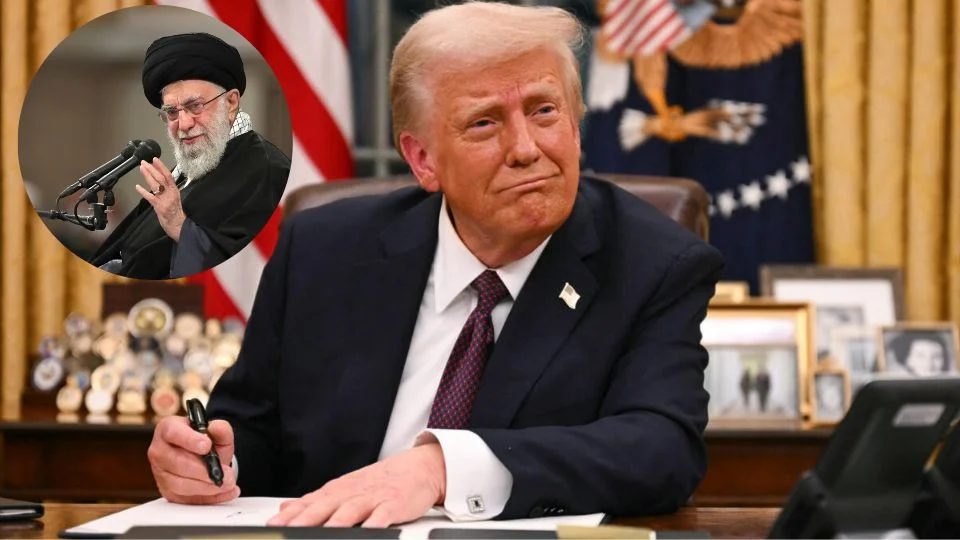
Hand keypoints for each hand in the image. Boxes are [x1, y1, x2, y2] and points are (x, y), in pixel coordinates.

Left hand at [135, 157, 185, 241]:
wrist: (178, 225)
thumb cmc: (175, 213)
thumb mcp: (174, 199)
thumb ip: (167, 190)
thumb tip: (159, 183)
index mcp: (174, 191)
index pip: (168, 176)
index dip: (162, 167)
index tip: (155, 160)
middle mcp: (170, 193)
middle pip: (161, 178)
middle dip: (152, 169)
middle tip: (144, 162)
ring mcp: (165, 200)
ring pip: (156, 185)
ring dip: (148, 176)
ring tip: (142, 169)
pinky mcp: (160, 206)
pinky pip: (150, 197)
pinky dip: (143, 191)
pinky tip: (138, 187)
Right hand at [147, 415, 239, 503]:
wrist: (201, 457)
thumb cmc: (204, 442)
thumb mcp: (216, 432)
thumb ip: (220, 428)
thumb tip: (216, 428)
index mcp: (167, 429)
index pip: (173, 432)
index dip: (189, 440)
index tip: (207, 446)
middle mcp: (160, 451)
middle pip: (177, 463)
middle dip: (204, 471)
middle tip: (225, 473)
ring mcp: (161, 473)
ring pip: (180, 485)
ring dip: (207, 487)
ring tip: (227, 483)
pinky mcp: (168, 492)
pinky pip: (187, 499)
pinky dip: (210, 498)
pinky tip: (225, 493)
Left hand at [267, 443, 445, 527]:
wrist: (418, 468)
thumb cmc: (380, 482)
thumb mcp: (345, 489)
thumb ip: (315, 502)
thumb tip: (285, 509)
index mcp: (337, 491)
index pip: (308, 504)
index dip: (289, 517)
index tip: (272, 528)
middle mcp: (351, 493)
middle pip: (324, 507)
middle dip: (305, 520)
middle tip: (288, 531)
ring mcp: (373, 498)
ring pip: (351, 510)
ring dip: (336, 522)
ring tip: (325, 533)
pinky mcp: (394, 503)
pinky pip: (383, 514)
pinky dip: (375, 522)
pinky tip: (369, 530)